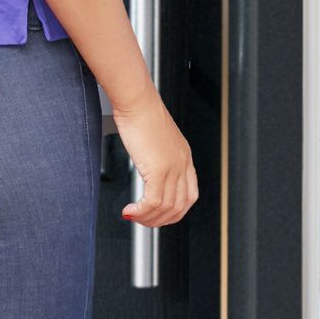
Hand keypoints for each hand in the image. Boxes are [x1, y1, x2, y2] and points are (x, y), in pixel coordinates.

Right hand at [108, 86, 196, 227]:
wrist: (135, 98)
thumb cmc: (140, 109)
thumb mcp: (155, 136)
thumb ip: (157, 154)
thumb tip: (146, 168)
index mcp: (184, 155)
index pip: (189, 194)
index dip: (175, 210)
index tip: (159, 214)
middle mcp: (182, 163)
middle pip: (180, 206)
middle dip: (161, 219)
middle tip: (143, 220)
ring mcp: (173, 168)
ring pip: (166, 208)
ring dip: (148, 218)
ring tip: (133, 216)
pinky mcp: (159, 170)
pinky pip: (153, 202)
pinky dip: (140, 212)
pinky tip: (130, 211)